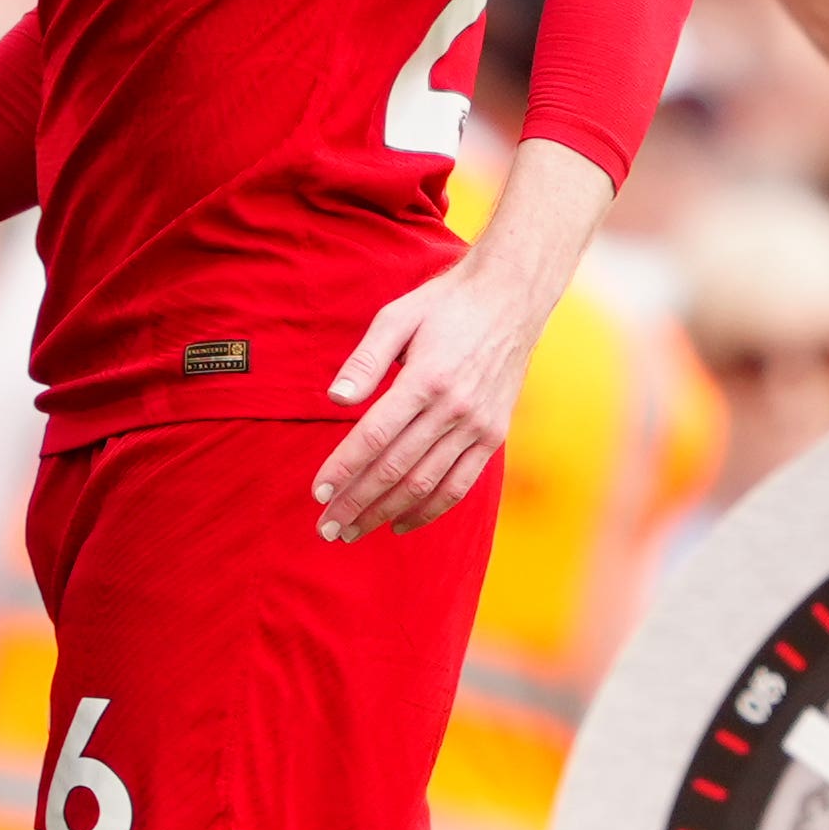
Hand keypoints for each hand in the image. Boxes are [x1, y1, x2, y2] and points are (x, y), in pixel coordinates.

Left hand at [310, 256, 550, 541]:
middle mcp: (454, 408)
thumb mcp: (397, 316)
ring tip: (354, 531)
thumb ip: (366, 360)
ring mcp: (478, 426)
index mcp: (427, 378)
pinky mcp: (493, 435)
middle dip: (357, 502)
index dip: (344, 468)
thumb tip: (335, 399)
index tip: (318, 494)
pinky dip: (429, 511)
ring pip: (426, 484)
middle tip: (327, 529)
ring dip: (386, 513)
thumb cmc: (444, 304)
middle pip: (397, 468)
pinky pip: (459, 485)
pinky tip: (399, 524)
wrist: (510, 298)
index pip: (376, 435)